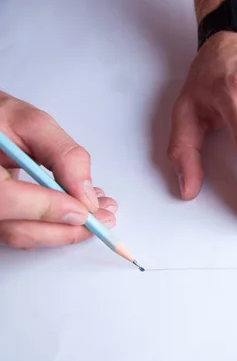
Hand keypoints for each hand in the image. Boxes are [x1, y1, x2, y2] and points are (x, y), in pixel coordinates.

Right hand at [0, 92, 117, 248]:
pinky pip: (22, 231)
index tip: (83, 209)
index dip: (47, 208)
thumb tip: (86, 192)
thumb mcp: (30, 123)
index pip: (5, 199)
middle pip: (17, 229)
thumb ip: (62, 154)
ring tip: (98, 213)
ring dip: (66, 231)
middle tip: (103, 218)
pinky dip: (54, 227)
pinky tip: (78, 213)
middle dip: (67, 228)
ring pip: (21, 236)